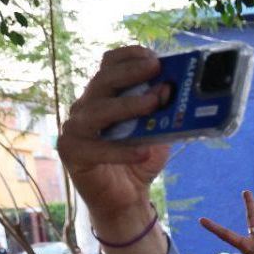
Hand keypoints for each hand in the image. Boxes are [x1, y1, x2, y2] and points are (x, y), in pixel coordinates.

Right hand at [56, 46, 169, 214]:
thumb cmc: (140, 159)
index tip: (152, 55)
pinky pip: (97, 148)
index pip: (108, 65)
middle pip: (103, 81)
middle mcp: (85, 106)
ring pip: (97, 110)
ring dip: (128, 104)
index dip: (128, 56)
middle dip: (131, 73)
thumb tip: (181, 93)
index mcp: (104, 95)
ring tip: (155, 102)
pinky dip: (122, 150)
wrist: (126, 198)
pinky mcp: (73, 153)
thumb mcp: (158, 131)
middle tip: (156, 69)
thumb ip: (164, 113)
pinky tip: (144, 152)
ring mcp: (75, 129)